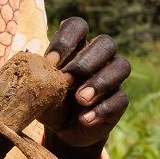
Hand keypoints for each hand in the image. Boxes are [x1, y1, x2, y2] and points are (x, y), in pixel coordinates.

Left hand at [45, 17, 130, 158]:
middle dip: (87, 61)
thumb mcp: (38, 89)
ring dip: (101, 82)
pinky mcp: (119, 101)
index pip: (78, 26)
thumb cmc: (48, 102)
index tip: (51, 61)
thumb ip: (38, 77)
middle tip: (67, 81)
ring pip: (121, 66)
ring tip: (81, 99)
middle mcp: (98, 58)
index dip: (66, 39)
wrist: (61, 131)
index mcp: (76, 48)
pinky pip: (121, 99)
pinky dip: (102, 109)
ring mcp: (112, 78)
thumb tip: (40, 69)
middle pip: (106, 43)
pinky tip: (84, 119)